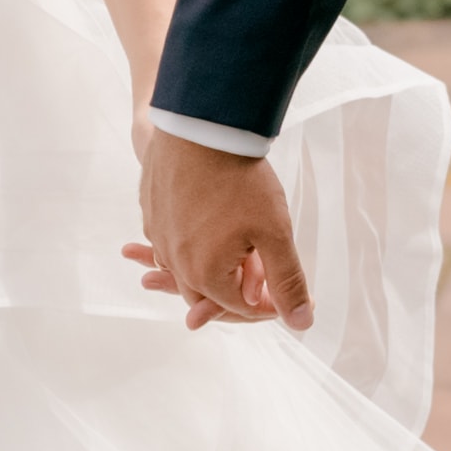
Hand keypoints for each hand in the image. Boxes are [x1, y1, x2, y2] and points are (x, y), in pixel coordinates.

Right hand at [129, 124, 313, 333]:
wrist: (200, 127)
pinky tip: (200, 228)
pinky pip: (168, 240)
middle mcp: (174, 262)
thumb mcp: (274, 233)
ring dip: (208, 267)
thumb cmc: (240, 180)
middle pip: (207, 294)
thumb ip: (286, 281)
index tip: (287, 289)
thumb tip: (300, 323)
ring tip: (231, 257)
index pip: (240, 308)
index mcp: (204, 275)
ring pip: (184, 268)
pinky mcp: (150, 210)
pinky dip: (186, 243)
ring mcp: (158, 235)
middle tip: (260, 275)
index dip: (269, 303)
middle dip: (236, 290)